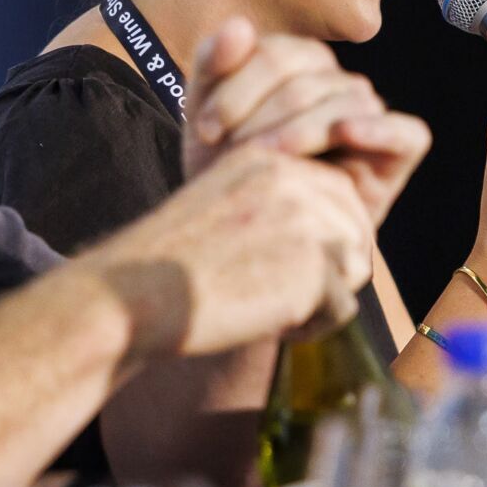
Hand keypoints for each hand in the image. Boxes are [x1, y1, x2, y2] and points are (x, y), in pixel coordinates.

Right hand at [89, 143, 374, 358]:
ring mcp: (307, 221)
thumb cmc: (165, 265)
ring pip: (354, 267)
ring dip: (323, 297)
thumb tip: (336, 236)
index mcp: (266, 158)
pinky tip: (272, 326)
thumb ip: (273, 203)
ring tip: (275, 310)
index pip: (336, 192)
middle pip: (355, 228)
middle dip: (331, 267)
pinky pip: (343, 307)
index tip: (285, 265)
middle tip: (281, 293)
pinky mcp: (315, 268)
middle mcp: (292, 180)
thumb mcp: (220, 205)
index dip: (324, 236)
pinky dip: (313, 327)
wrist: (132, 294)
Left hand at [182, 18, 431, 227]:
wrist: (254, 228)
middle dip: (260, 119)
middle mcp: (337, 81)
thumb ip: (213, 66)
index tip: (206, 131)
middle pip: (302, 83)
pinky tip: (345, 134)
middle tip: (230, 155)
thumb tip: (240, 24)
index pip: (275, 55)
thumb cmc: (230, 168)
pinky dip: (377, 130)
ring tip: (266, 161)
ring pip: (342, 106)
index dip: (237, 91)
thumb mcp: (207, 117)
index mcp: (299, 62)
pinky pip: (404, 132)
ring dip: (298, 133)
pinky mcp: (400, 149)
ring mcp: (369, 111)